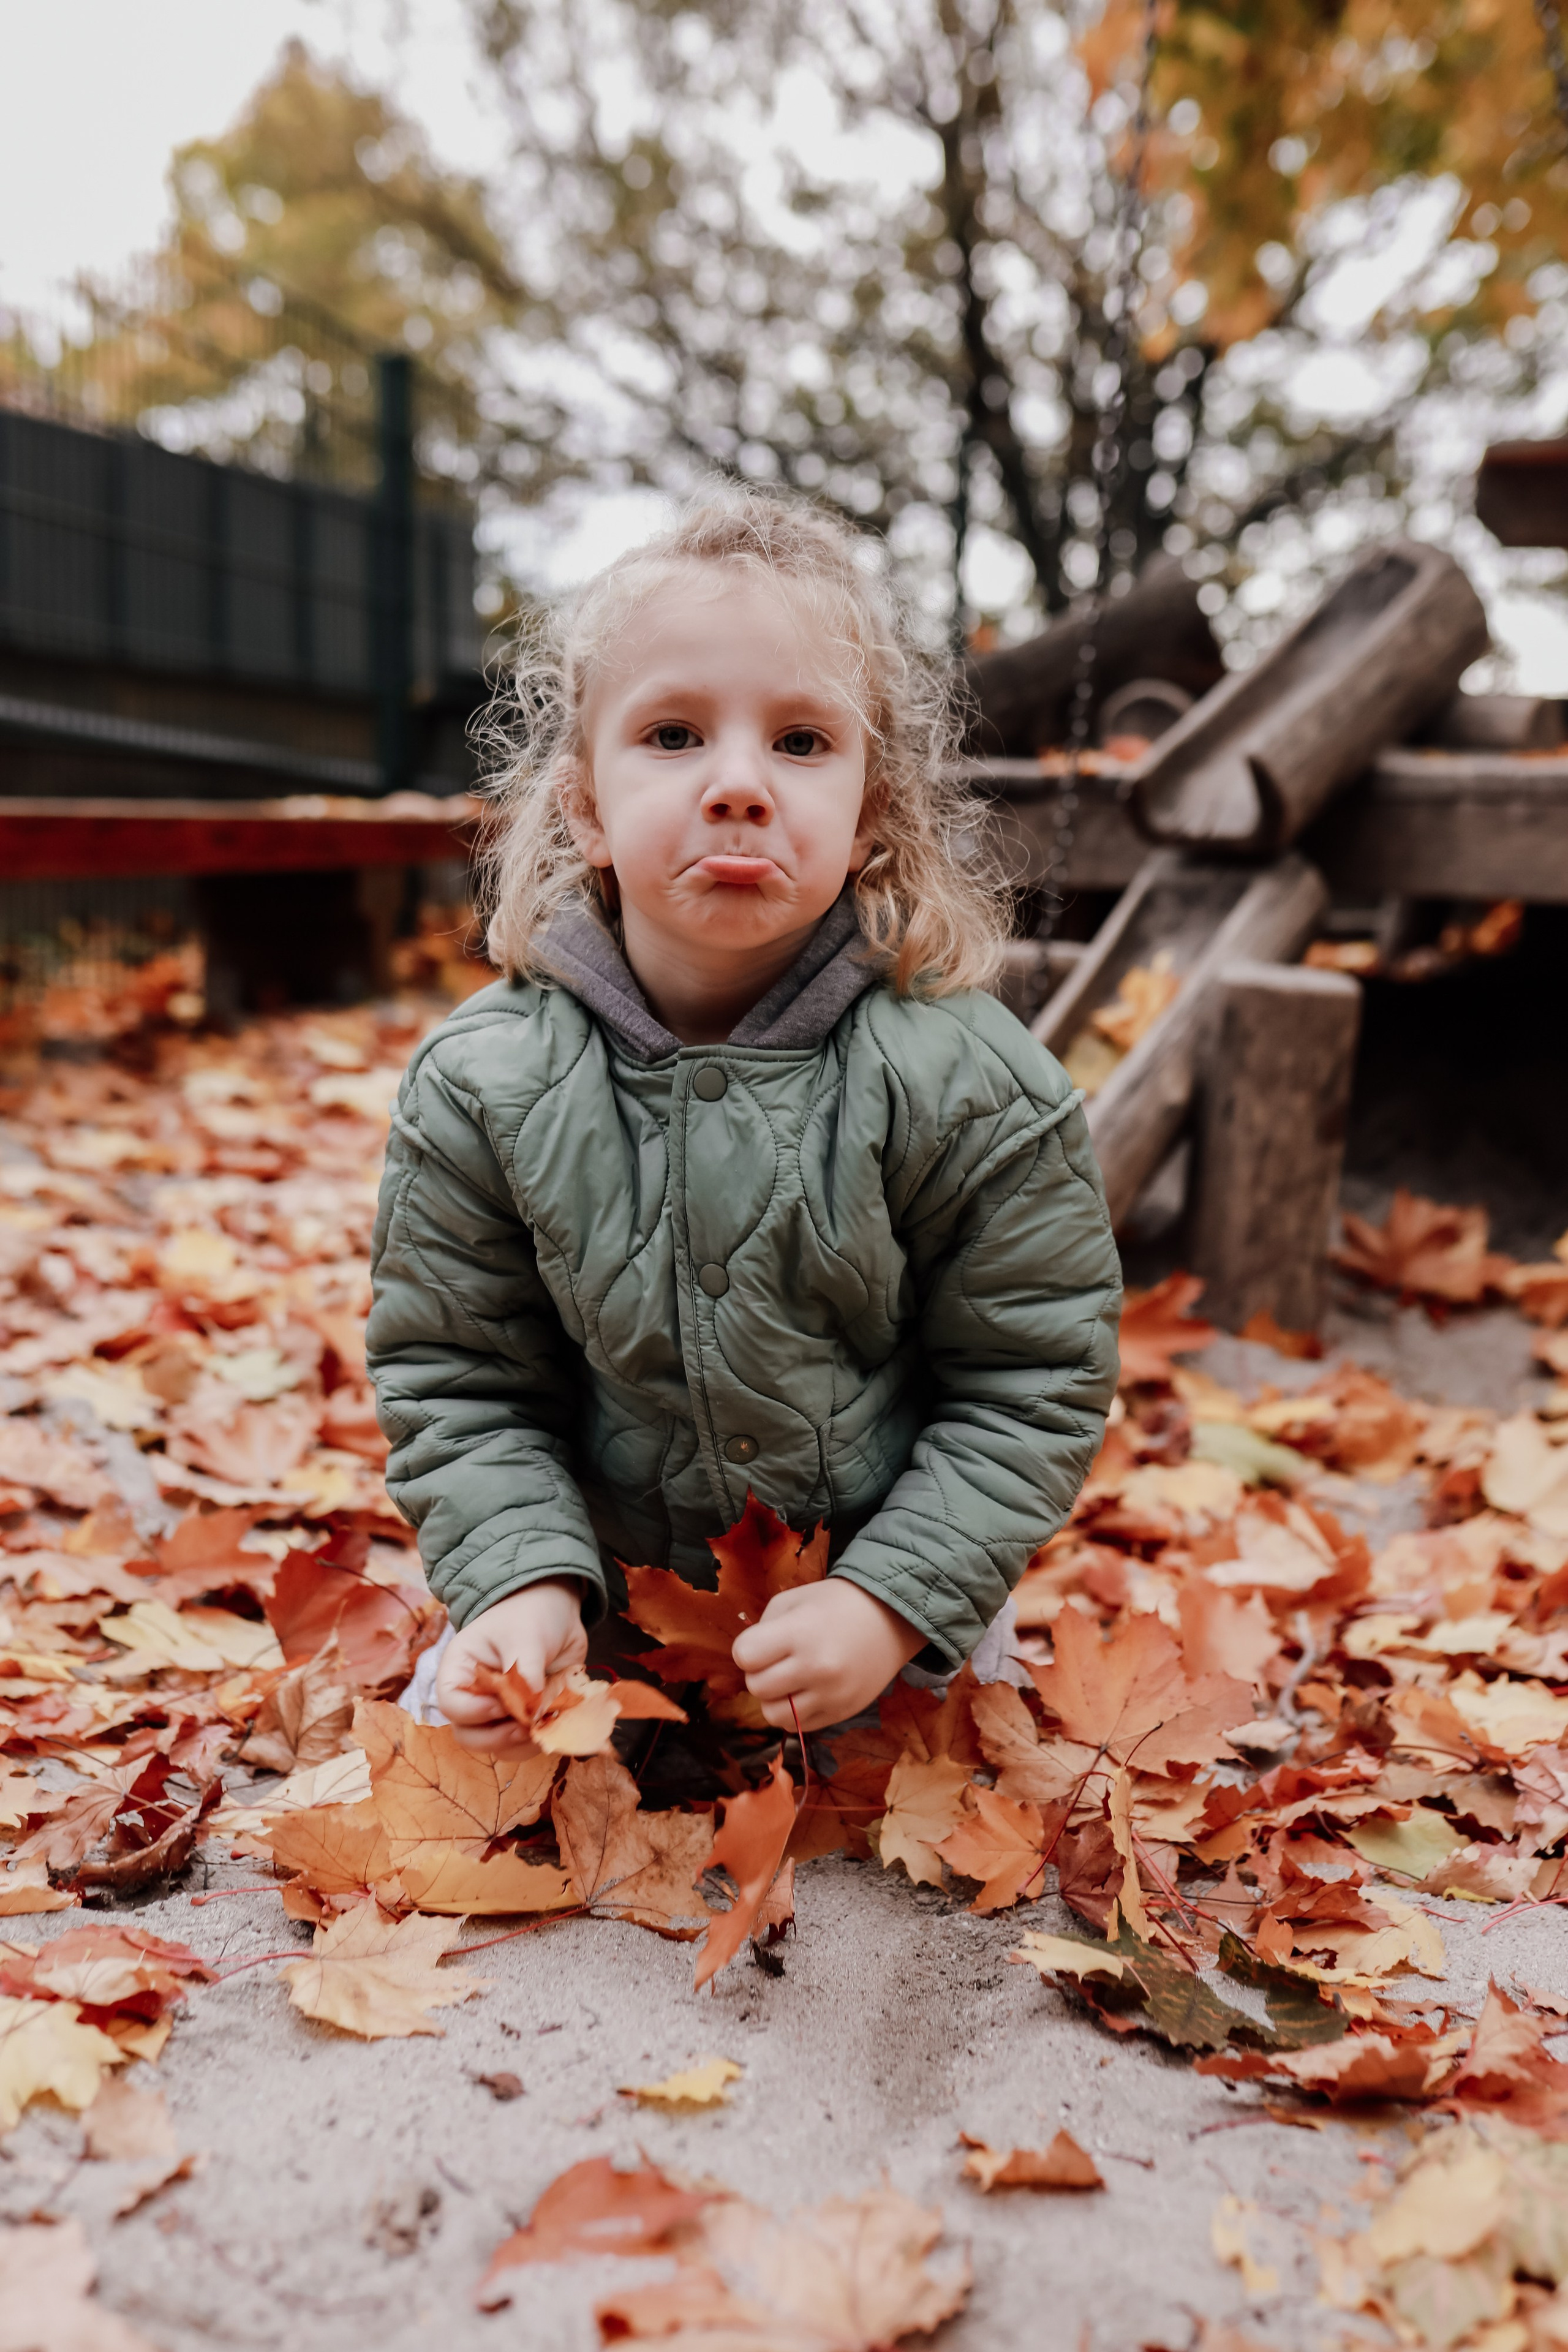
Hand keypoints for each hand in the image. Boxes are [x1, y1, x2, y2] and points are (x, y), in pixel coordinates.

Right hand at [436, 1580, 587, 1753]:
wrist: (555, 1612)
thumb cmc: (530, 1616)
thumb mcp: (524, 1634)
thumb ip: (525, 1669)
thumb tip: (532, 1706)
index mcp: (460, 1670)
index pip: (451, 1704)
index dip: (474, 1712)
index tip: (503, 1704)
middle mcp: (473, 1696)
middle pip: (468, 1735)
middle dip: (497, 1737)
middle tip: (527, 1726)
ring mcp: (499, 1712)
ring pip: (496, 1747)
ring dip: (520, 1743)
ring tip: (544, 1724)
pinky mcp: (523, 1719)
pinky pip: (522, 1745)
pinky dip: (538, 1742)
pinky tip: (554, 1724)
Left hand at [731, 1578, 925, 1732]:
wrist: (890, 1620)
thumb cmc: (836, 1603)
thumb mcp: (794, 1600)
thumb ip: (763, 1628)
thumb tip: (746, 1660)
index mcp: (800, 1633)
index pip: (745, 1656)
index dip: (747, 1649)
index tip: (762, 1643)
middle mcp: (816, 1668)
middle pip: (757, 1687)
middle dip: (759, 1673)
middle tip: (777, 1660)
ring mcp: (831, 1695)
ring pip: (773, 1715)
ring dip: (774, 1698)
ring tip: (789, 1680)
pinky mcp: (841, 1713)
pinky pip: (797, 1726)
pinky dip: (794, 1712)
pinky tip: (806, 1691)